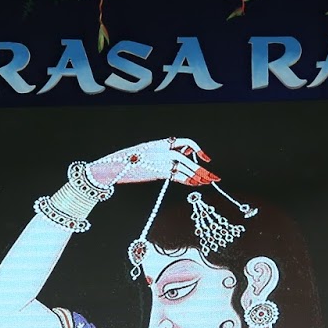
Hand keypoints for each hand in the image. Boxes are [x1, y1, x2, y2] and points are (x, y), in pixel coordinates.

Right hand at [86, 138, 217, 188]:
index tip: (206, 158)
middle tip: (213, 177)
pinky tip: (196, 184)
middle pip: (189, 158)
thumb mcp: (145, 153)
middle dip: (202, 169)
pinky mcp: (158, 171)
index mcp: (160, 142)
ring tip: (208, 182)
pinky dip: (189, 180)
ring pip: (186, 167)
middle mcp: (163, 149)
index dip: (198, 149)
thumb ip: (160, 155)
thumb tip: (175, 162)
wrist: (114, 166)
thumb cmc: (126, 161)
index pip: (185, 142)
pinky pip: (178, 176)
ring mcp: (161, 160)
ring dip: (199, 176)